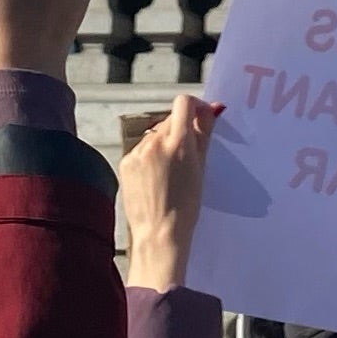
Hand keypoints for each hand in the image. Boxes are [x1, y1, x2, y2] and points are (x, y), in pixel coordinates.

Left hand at [119, 96, 211, 290]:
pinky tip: (156, 179)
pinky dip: (149, 158)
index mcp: (178, 142)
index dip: (195, 107)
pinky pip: (140, 150)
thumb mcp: (201, 168)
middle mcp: (154, 142)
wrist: (159, 234)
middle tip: (189, 154)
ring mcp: (136, 152)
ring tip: (171, 173)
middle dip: (180, 130)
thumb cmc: (186, 206)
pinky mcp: (125, 163)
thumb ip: (204, 134)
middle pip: (170, 121)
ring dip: (164, 144)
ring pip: (154, 135)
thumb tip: (211, 109)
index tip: (201, 117)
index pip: (184, 103)